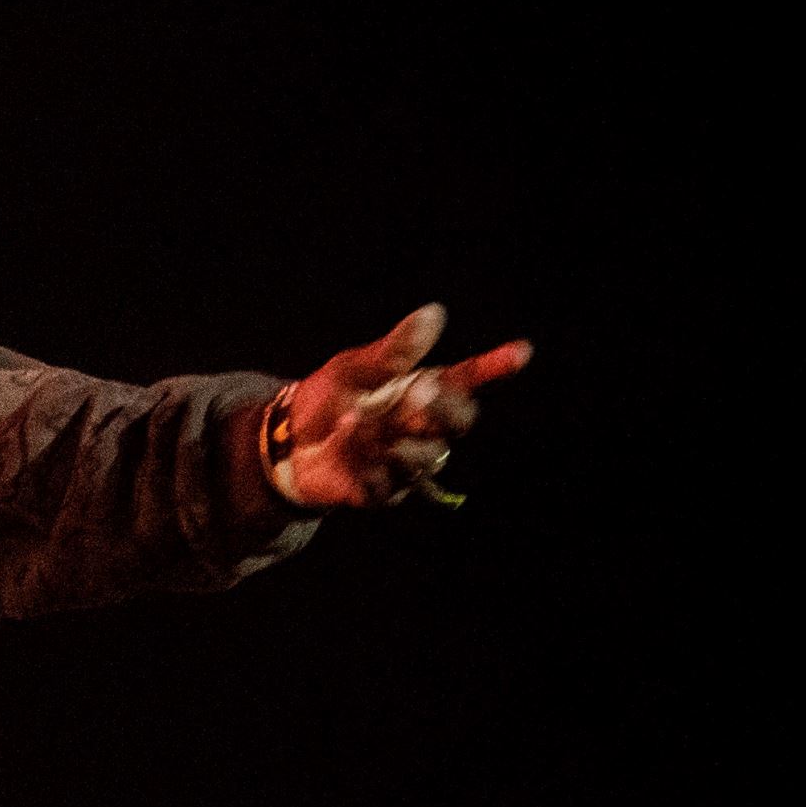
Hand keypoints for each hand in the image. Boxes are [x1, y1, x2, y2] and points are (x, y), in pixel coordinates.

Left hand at [272, 304, 531, 508]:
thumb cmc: (328, 398)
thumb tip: (434, 313)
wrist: (284, 441)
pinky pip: (385, 483)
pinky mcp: (381, 493)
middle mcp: (422, 430)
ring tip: (352, 418)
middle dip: (441, 408)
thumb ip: (394, 351)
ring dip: (388, 436)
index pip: (467, 381)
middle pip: (457, 424)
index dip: (494, 368)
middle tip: (417, 391)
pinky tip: (341, 443)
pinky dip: (362, 462)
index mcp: (423, 393)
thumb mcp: (354, 368)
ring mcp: (405, 464)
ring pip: (423, 457)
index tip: (521, 351)